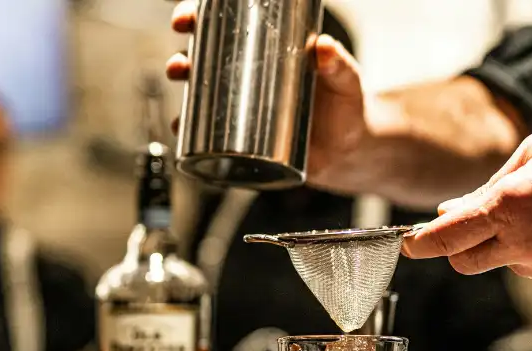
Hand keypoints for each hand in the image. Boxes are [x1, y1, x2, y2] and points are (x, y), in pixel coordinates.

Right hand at [165, 0, 370, 192]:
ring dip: (182, 100)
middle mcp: (247, 78)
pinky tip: (182, 135)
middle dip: (181, 60)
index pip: (223, 27)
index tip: (186, 19)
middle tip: (181, 65)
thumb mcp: (344, 79)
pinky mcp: (245, 141)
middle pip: (202, 62)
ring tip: (181, 107)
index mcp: (265, 51)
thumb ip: (338, 65)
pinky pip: (210, 138)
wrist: (350, 151)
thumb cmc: (347, 106)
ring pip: (201, 98)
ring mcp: (243, 110)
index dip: (197, 18)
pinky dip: (192, 136)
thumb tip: (324, 48)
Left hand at [402, 123, 531, 299]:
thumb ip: (487, 187)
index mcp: (512, 205)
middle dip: (462, 247)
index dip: (420, 244)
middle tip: (483, 225)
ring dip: (515, 247)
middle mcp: (527, 244)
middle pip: (466, 263)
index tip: (408, 246)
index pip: (446, 237)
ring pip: (509, 266)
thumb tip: (448, 211)